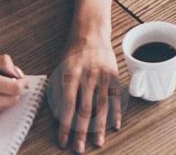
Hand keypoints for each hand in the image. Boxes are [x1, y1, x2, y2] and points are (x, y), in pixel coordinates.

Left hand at [54, 37, 121, 151]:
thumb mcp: (59, 69)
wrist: (91, 33)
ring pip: (101, 106)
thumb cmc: (72, 53)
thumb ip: (59, 92)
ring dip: (99, 127)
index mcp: (71, 75)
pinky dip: (116, 112)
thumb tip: (59, 116)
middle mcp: (87, 77)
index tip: (63, 142)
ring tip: (98, 142)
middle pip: (85, 110)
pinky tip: (115, 125)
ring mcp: (102, 76)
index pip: (67, 106)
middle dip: (81, 132)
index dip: (65, 126)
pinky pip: (115, 97)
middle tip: (79, 149)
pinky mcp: (114, 75)